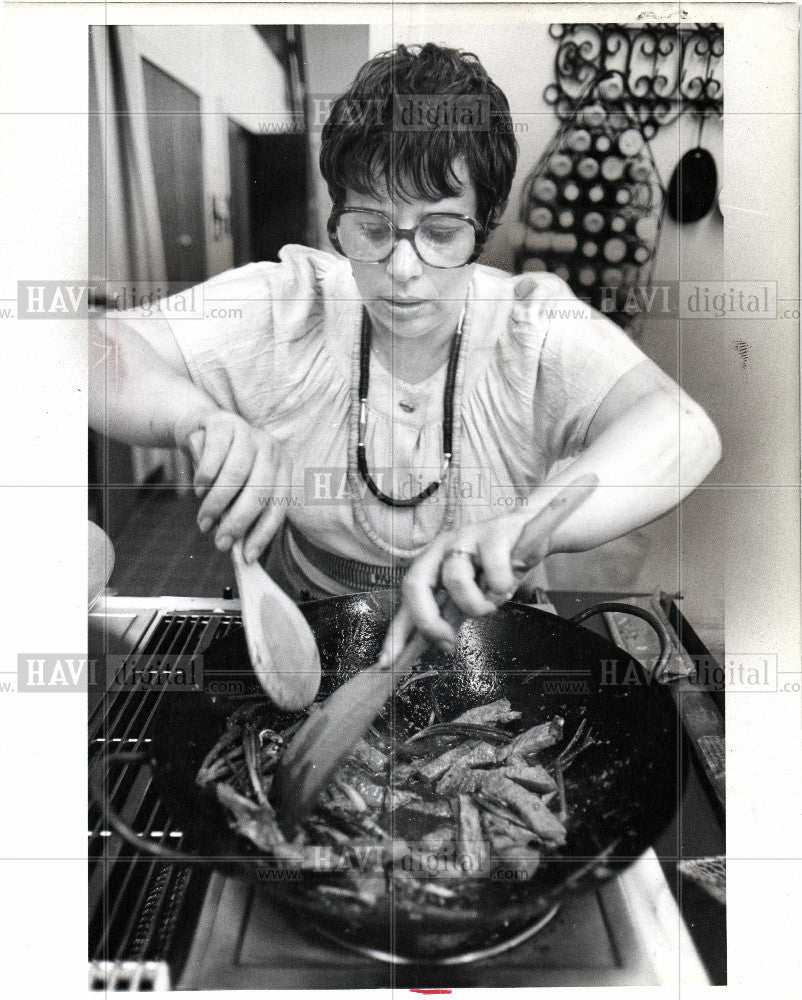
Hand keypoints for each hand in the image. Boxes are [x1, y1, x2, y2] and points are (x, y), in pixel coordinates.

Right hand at [174, 410, 291, 561]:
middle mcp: (270, 448)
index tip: (248, 556)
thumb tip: (236, 547)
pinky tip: (198, 490)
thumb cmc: (223, 466)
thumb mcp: (238, 488)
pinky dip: (204, 479)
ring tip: (204, 521)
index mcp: (282, 467)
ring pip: (235, 476)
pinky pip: (214, 457)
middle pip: (258, 491)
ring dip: (216, 505)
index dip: (264, 533)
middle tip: (220, 543)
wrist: (200, 426)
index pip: (278, 505)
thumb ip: (240, 511)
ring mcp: (248, 432)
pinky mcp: (223, 423)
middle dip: (238, 522)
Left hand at [380, 475, 598, 661]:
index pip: (406, 599)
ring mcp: (464, 538)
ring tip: (492, 604)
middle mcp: (441, 549)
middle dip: (428, 621)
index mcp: (431, 564)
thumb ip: (448, 616)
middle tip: (446, 643)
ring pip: (455, 580)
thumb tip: (431, 647)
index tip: (386, 661)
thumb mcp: (469, 593)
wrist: (532, 533)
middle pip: (416, 584)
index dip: (395, 631)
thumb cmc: (495, 565)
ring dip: (477, 605)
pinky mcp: (493, 534)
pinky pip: (493, 573)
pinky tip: (508, 583)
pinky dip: (502, 586)